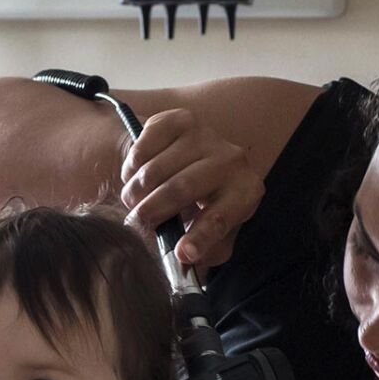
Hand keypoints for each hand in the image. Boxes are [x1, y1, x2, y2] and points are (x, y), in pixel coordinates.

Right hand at [118, 108, 264, 270]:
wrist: (197, 164)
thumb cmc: (206, 207)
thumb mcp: (214, 235)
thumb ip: (204, 252)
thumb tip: (184, 259)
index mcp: (246, 192)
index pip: (220, 217)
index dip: (199, 237)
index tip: (181, 254)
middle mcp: (232, 159)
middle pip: (182, 188)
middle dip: (152, 210)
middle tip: (135, 224)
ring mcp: (206, 136)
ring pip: (157, 168)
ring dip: (136, 190)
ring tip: (132, 201)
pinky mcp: (180, 120)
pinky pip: (144, 145)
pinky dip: (132, 166)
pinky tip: (136, 176)